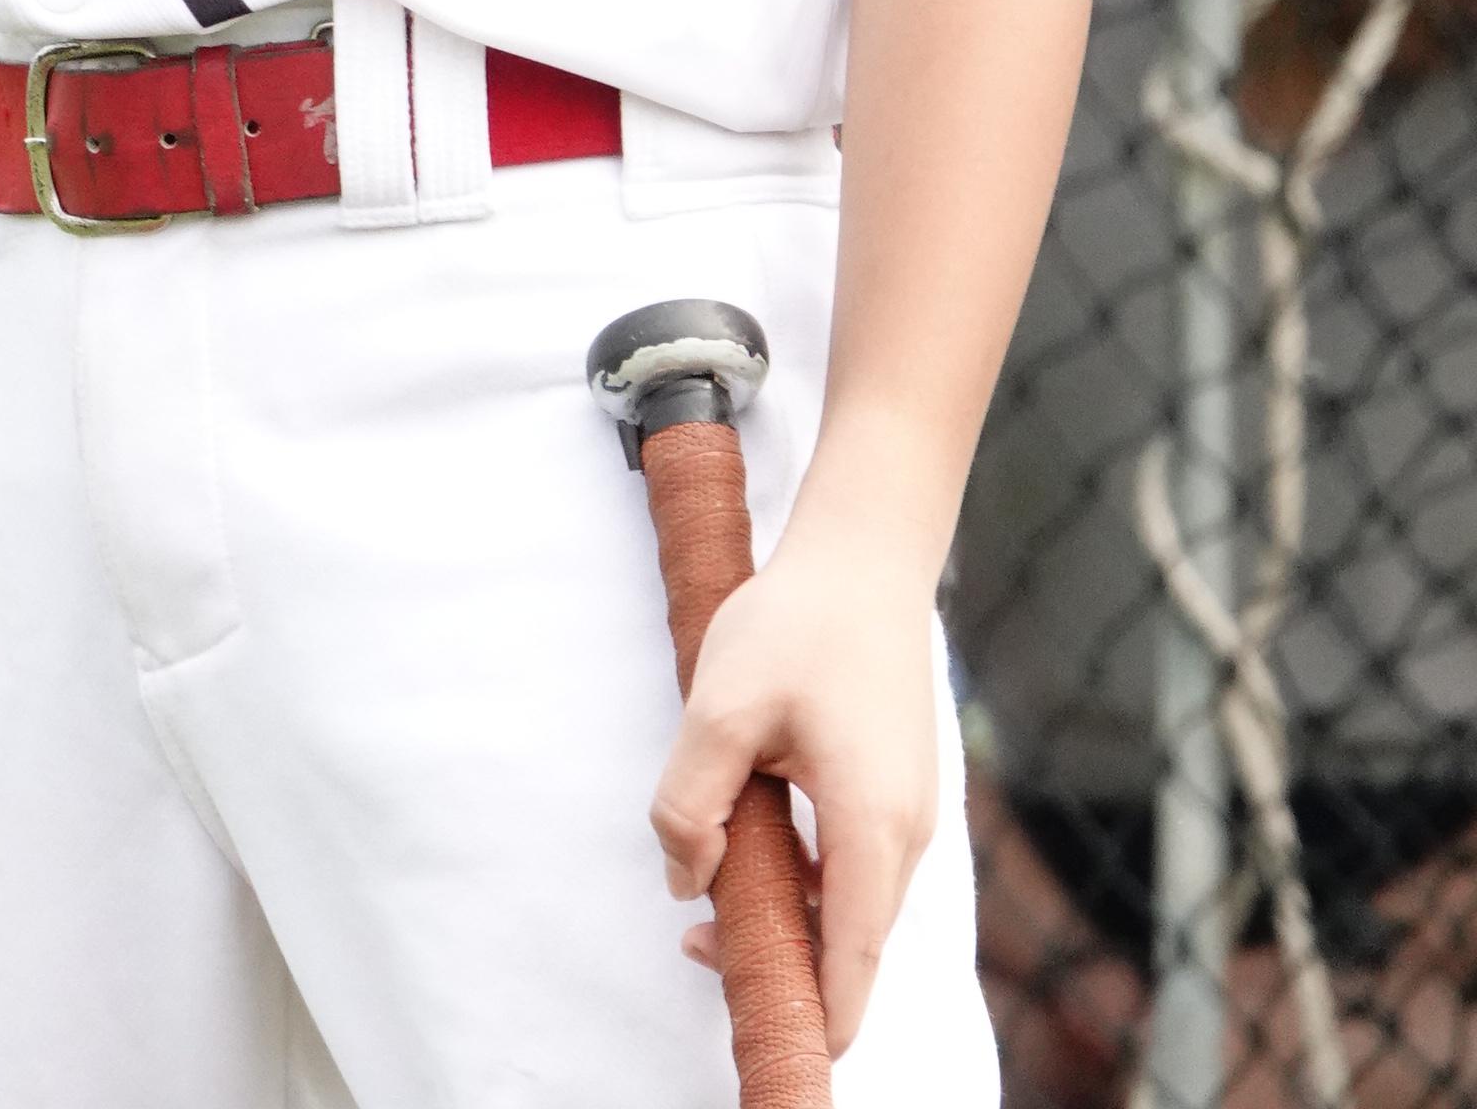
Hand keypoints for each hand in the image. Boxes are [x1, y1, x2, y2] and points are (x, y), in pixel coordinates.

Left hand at [649, 522, 939, 1059]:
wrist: (865, 552)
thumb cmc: (798, 621)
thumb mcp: (720, 706)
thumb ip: (690, 802)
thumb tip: (690, 880)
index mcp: (872, 829)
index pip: (851, 970)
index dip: (813, 1023)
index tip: (767, 1048)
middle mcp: (905, 835)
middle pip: (850, 947)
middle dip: (781, 962)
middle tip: (700, 941)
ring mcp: (908, 813)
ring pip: (851, 905)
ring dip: (790, 914)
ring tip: (719, 881)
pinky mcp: (896, 790)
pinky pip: (855, 865)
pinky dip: (810, 877)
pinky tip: (757, 837)